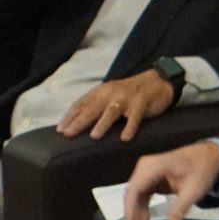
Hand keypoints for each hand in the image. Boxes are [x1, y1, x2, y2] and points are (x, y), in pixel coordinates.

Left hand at [57, 69, 176, 140]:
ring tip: (94, 137)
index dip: (70, 116)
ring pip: (111, 111)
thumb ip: (96, 105)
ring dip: (102, 124)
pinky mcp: (141, 103)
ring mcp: (126, 98)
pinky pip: (135, 117)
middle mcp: (111, 93)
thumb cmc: (129, 92)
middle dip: (79, 121)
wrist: (158, 81)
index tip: (60, 130)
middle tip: (68, 134)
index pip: (81, 104)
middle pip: (92, 108)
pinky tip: (125, 138)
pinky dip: (130, 127)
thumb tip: (77, 123)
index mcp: (101, 91)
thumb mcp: (110, 94)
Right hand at [122, 140, 218, 219]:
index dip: (131, 209)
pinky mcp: (150, 179)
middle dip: (134, 216)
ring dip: (138, 215)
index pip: (135, 189)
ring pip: (136, 197)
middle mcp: (145, 168)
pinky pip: (142, 196)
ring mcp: (146, 173)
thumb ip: (181, 206)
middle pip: (133, 194)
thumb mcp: (194, 189)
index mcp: (153, 166)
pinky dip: (143, 210)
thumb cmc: (201, 170)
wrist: (207, 156)